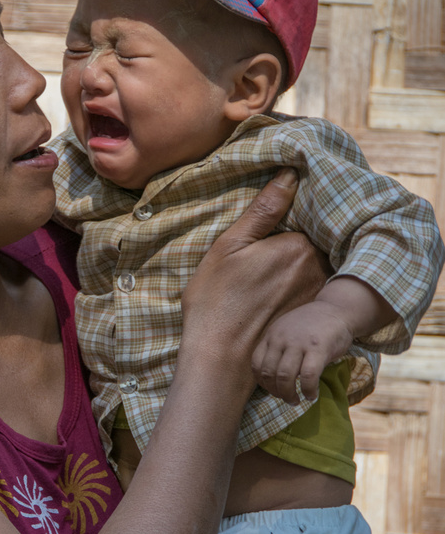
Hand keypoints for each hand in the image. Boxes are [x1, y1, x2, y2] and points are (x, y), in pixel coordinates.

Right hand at [182, 170, 330, 371]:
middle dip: (294, 243)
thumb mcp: (229, 247)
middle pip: (313, 243)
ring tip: (265, 278)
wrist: (219, 359)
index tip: (266, 232)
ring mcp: (317, 296)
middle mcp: (316, 269)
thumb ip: (263, 210)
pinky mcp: (311, 318)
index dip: (287, 221)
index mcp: (298, 246)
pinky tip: (272, 299)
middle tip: (262, 257)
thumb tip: (291, 173)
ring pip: (312, 267)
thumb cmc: (215, 302)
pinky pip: (311, 291)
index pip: (305, 218)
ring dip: (296, 267)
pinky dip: (297, 289)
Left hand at [252, 301, 352, 403]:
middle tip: (286, 398)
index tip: (272, 389)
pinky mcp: (318, 348)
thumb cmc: (311, 326)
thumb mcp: (286, 331)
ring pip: (285, 377)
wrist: (337, 309)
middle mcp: (281, 338)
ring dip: (288, 395)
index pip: (256, 364)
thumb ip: (277, 348)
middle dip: (275, 392)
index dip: (262, 382)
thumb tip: (272, 378)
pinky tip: (312, 395)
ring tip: (296, 401)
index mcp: (271, 335)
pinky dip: (308, 390)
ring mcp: (299, 343)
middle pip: (268, 373)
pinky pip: (308, 376)